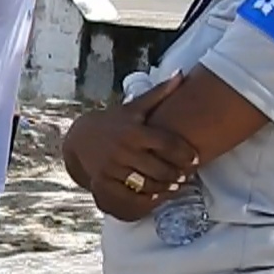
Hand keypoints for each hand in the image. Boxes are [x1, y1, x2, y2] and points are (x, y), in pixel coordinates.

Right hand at [62, 76, 199, 220]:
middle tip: (187, 176)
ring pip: (146, 184)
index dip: (184, 153)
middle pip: (159, 168)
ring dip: (164, 188)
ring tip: (176, 186)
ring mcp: (112, 168)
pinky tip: (156, 195)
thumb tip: (181, 74)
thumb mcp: (134, 108)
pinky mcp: (103, 182)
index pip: (166, 144)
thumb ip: (159, 94)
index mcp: (133, 131)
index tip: (195, 159)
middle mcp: (122, 150)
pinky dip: (145, 198)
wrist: (79, 138)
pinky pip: (129, 195)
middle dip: (176, 174)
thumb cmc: (114, 122)